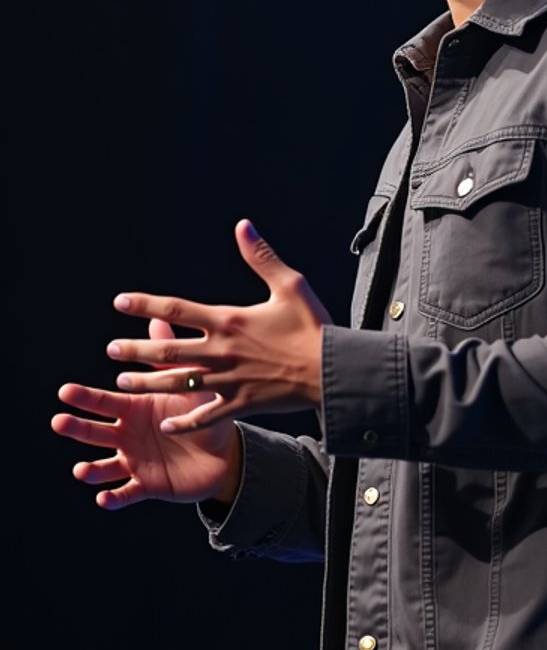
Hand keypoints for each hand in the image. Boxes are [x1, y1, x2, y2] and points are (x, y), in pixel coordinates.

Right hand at [52, 320, 241, 508]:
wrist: (224, 452)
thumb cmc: (201, 413)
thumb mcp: (187, 385)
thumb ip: (170, 357)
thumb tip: (157, 319)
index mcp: (134, 409)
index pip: (104, 401)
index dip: (85, 397)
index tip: (65, 391)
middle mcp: (127, 435)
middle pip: (95, 432)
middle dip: (76, 428)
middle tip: (60, 421)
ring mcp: (133, 462)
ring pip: (104, 467)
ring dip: (90, 470)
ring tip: (82, 470)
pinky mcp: (146, 485)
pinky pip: (126, 494)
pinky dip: (113, 498)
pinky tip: (105, 498)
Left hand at [105, 219, 330, 434]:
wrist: (331, 371)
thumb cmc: (313, 326)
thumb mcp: (290, 285)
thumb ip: (261, 257)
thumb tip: (243, 226)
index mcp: (228, 320)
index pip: (176, 309)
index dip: (145, 304)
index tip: (120, 302)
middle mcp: (221, 351)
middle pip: (167, 351)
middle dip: (135, 350)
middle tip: (111, 350)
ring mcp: (229, 381)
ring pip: (178, 383)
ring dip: (148, 383)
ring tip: (124, 383)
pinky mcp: (241, 404)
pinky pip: (205, 416)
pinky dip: (185, 421)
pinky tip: (166, 423)